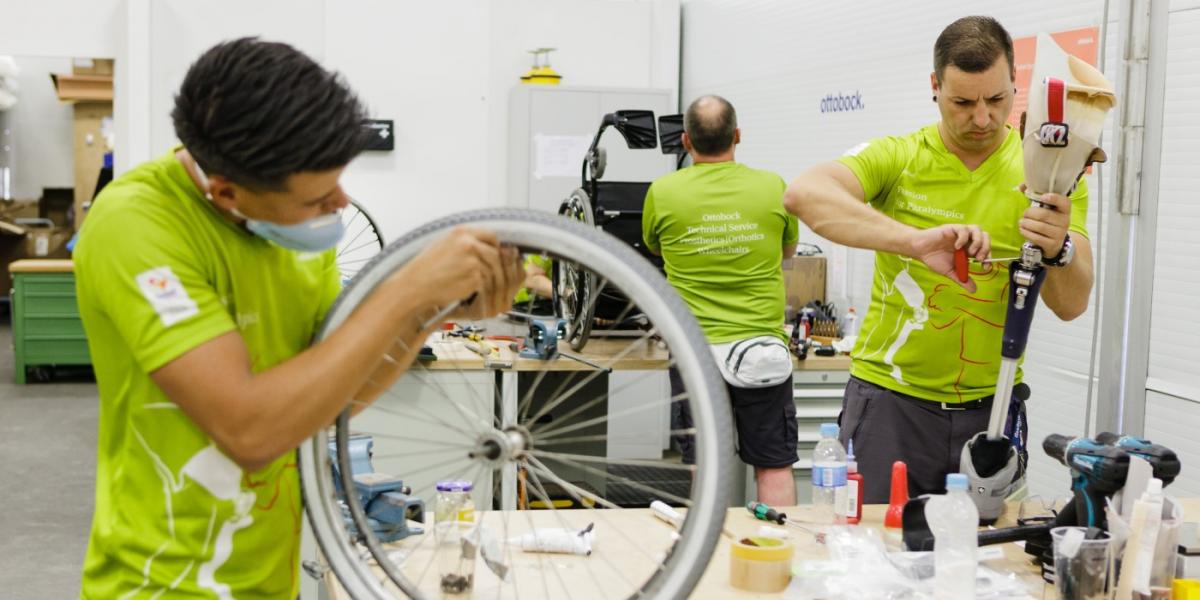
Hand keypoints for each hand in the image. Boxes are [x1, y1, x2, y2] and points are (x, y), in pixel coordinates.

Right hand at [393, 226, 524, 319]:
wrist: (415, 286)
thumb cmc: (426, 268)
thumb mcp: (443, 245)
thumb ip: (466, 243)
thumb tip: (489, 246)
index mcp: (461, 232)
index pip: (491, 236)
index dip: (495, 247)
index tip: (496, 256)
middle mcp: (469, 243)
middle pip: (496, 253)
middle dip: (498, 265)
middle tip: (498, 275)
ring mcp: (473, 260)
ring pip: (495, 269)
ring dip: (494, 279)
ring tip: (488, 286)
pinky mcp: (475, 277)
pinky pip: (488, 282)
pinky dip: (486, 289)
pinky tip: (478, 292)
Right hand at [908, 224, 990, 292]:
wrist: (919, 250)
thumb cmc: (933, 259)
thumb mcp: (950, 272)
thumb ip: (962, 279)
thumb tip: (974, 290)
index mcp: (968, 249)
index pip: (985, 249)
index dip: (989, 257)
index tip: (985, 267)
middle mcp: (966, 240)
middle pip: (985, 237)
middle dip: (986, 248)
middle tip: (978, 259)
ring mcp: (959, 233)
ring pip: (977, 229)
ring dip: (978, 242)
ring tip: (970, 252)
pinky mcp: (952, 228)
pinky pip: (963, 229)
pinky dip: (963, 238)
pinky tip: (956, 246)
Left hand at [1019, 186, 1070, 259]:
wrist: (1054, 242)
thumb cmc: (1047, 221)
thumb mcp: (1045, 208)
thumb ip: (1034, 195)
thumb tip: (1022, 186)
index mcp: (1065, 209)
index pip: (1064, 202)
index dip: (1054, 198)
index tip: (1043, 197)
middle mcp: (1065, 221)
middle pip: (1044, 215)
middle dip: (1029, 213)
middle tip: (1024, 214)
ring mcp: (1059, 233)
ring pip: (1039, 226)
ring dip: (1026, 223)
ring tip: (1021, 222)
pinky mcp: (1052, 244)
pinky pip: (1037, 237)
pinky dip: (1026, 232)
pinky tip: (1023, 229)